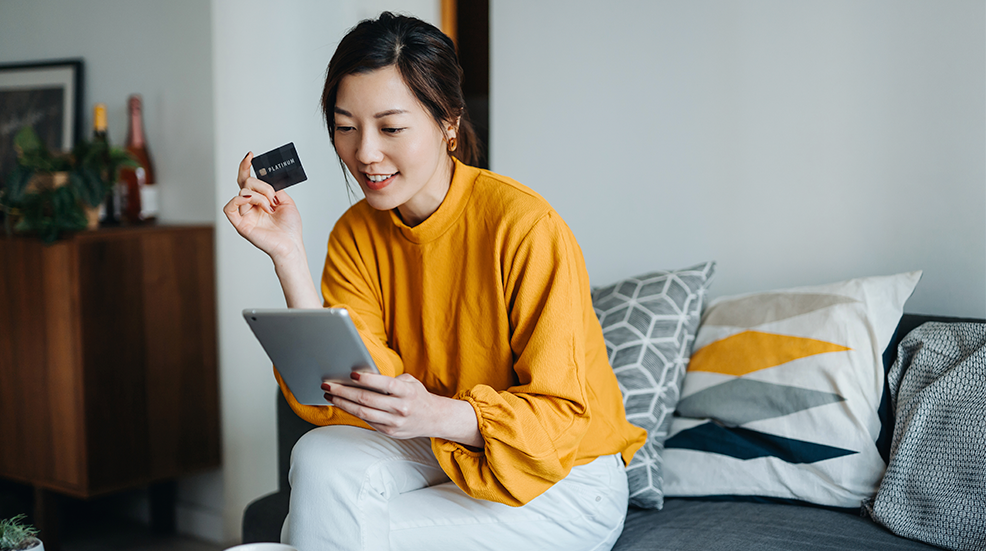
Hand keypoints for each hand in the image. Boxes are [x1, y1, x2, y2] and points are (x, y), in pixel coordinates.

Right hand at [223, 152, 303, 260]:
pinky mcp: (240, 224)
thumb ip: (275, 188)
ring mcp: (244, 214)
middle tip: (272, 196)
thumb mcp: (287, 201)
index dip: (246, 167)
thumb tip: (266, 180)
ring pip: (243, 192)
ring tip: (269, 207)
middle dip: (261, 185)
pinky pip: (229, 207)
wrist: (291, 244)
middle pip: (245, 182)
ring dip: (259, 196)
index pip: (248, 180)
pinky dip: (238, 200)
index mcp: (260, 200)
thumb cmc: (290, 227)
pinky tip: (250, 201)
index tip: (251, 155)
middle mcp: (250, 206)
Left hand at [323, 372, 483, 446]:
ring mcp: (394, 423)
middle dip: (344, 391)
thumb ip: (391, 380)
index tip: (350, 373)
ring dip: (343, 403)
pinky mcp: (388, 432)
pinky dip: (352, 411)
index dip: (366, 379)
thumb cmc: (418, 396)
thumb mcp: (410, 382)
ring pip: (363, 412)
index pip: (384, 384)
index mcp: (406, 392)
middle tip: (328, 384)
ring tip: (330, 395)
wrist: (434, 419)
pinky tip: (342, 404)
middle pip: (367, 399)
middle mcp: (400, 408)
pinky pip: (366, 420)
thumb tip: (364, 378)